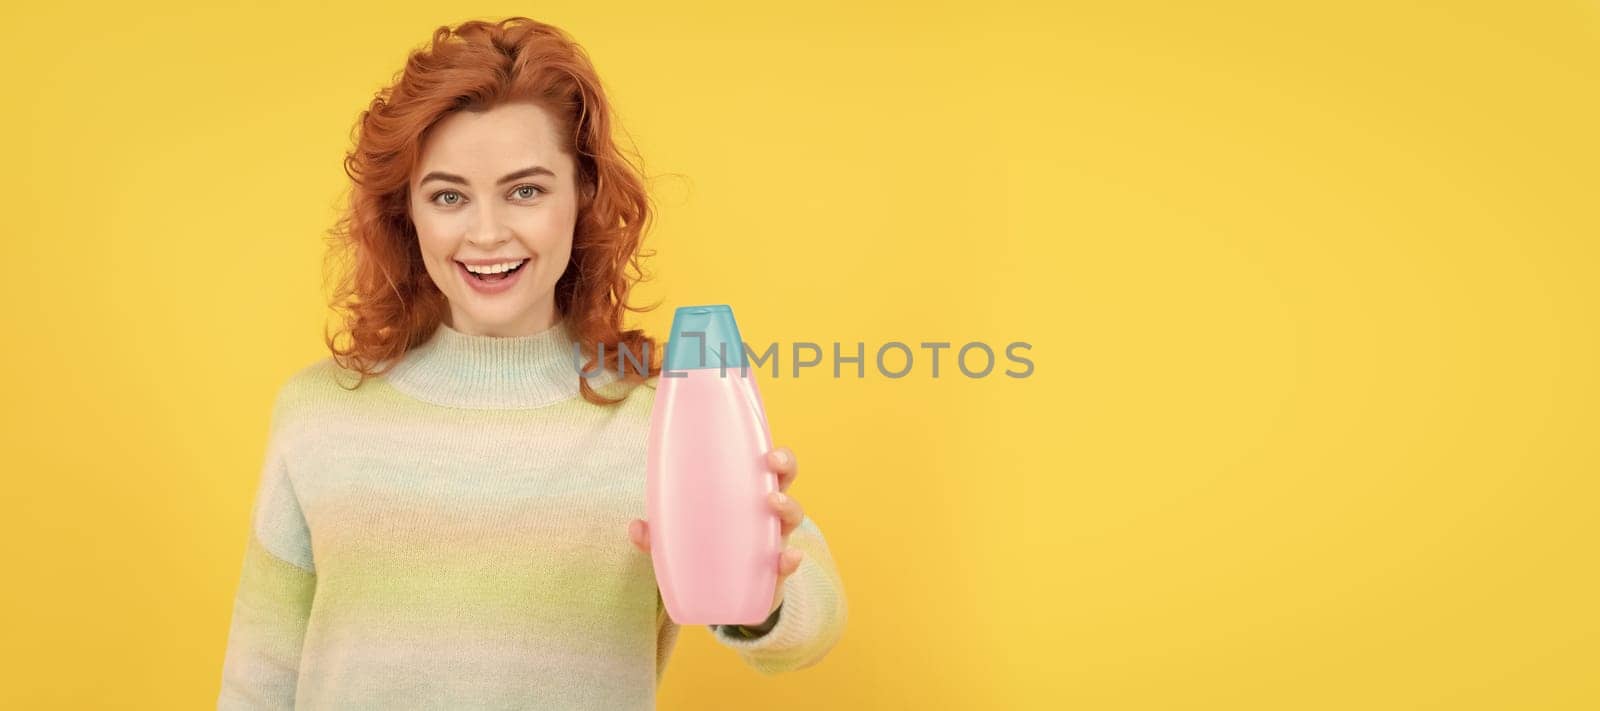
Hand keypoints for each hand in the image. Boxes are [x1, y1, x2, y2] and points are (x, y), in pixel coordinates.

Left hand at [628, 446, 805, 617]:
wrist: (726, 601)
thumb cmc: (707, 555)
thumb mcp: (682, 541)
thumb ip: (659, 535)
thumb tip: (636, 527)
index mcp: (747, 496)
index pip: (765, 467)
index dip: (772, 452)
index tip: (766, 445)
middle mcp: (766, 515)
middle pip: (785, 482)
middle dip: (785, 467)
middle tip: (771, 463)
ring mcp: (774, 542)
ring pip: (792, 518)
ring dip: (787, 507)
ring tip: (772, 502)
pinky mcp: (776, 573)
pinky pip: (787, 563)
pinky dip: (790, 560)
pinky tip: (787, 557)